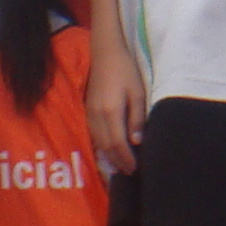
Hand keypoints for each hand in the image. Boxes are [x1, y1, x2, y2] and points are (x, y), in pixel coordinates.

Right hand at [85, 41, 147, 175]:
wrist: (105, 53)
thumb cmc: (126, 71)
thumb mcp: (138, 93)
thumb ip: (137, 118)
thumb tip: (137, 142)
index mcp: (111, 111)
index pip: (118, 143)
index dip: (126, 158)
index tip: (135, 168)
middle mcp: (97, 115)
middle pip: (106, 146)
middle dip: (118, 161)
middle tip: (129, 172)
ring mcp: (90, 113)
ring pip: (98, 142)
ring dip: (109, 156)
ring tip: (120, 165)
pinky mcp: (87, 110)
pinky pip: (93, 134)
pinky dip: (101, 146)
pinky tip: (109, 151)